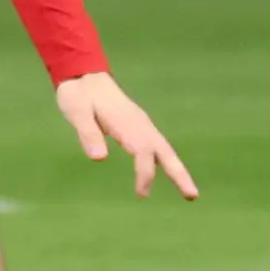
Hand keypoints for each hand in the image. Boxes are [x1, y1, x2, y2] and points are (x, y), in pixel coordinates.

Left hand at [53, 71, 199, 201]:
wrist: (83, 74)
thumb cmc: (78, 94)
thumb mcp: (76, 112)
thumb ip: (88, 134)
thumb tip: (99, 159)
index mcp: (126, 122)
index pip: (143, 151)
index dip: (145, 173)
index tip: (141, 193)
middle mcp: (139, 124)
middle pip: (165, 151)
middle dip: (179, 174)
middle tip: (193, 196)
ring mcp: (141, 124)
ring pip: (164, 149)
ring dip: (177, 170)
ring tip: (189, 193)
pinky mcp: (139, 125)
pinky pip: (157, 145)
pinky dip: (166, 161)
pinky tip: (168, 172)